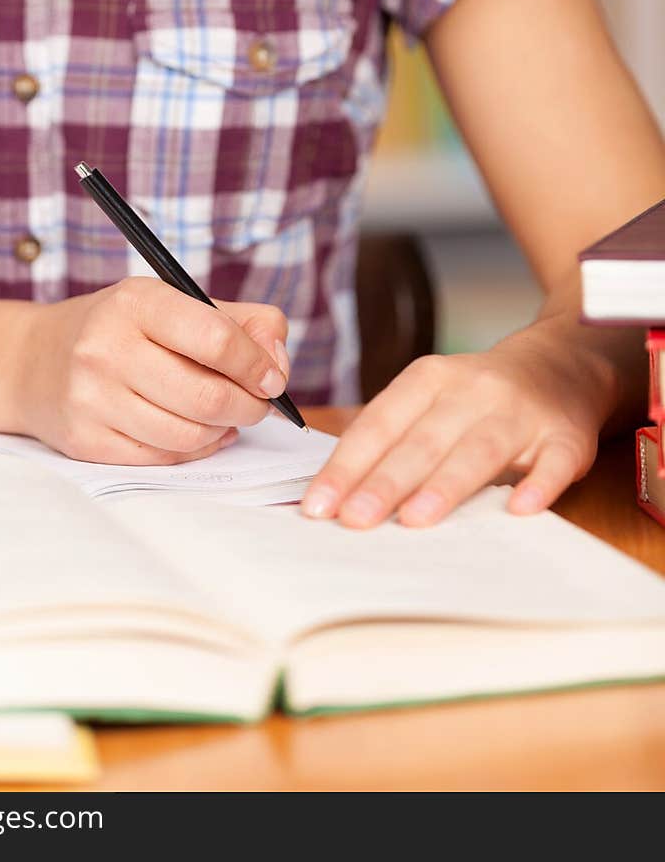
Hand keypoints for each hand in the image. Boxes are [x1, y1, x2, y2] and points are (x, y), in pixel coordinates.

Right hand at [12, 278, 289, 464]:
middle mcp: (107, 347)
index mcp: (136, 302)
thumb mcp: (171, 302)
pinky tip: (196, 432)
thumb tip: (277, 362)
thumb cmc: (119, 329)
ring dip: (222, 431)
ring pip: (188, 435)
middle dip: (249, 406)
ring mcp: (91, 397)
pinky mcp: (84, 440)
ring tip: (226, 417)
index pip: (217, 339)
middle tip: (257, 405)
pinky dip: (193, 450)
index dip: (257, 365)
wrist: (31, 362)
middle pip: (207, 395)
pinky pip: (162, 458)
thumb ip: (239, 322)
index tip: (272, 379)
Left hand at [301, 331, 615, 527]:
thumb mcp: (430, 399)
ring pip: (479, 450)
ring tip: (415, 520)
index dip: (348, 465)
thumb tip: (338, 495)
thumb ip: (394, 439)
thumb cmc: (478, 397)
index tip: (319, 505)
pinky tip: (520, 510)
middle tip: (354, 520)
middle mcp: (473, 390)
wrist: (560, 366)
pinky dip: (538, 485)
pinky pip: (554, 462)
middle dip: (385, 482)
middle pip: (424, 440)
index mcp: (429, 379)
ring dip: (446, 485)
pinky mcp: (567, 437)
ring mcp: (522, 412)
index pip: (380, 424)